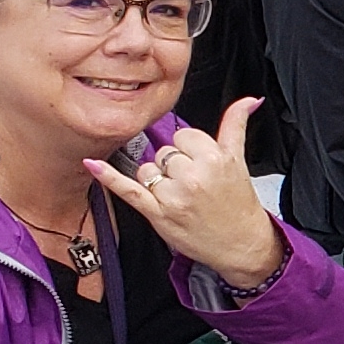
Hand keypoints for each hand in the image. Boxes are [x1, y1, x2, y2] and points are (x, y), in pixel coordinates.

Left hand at [89, 96, 285, 290]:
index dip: (190, 149)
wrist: (242, 244)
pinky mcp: (158, 214)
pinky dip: (109, 177)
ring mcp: (173, 196)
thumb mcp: (240, 161)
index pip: (183, 136)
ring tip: (181, 195)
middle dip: (175, 165)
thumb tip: (250, 99)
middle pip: (165, 153)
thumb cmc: (239, 204)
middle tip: (195, 184)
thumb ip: (237, 125)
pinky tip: (93, 164)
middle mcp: (193, 176)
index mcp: (215, 158)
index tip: (200, 163)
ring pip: (148, 169)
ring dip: (158, 180)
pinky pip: (129, 190)